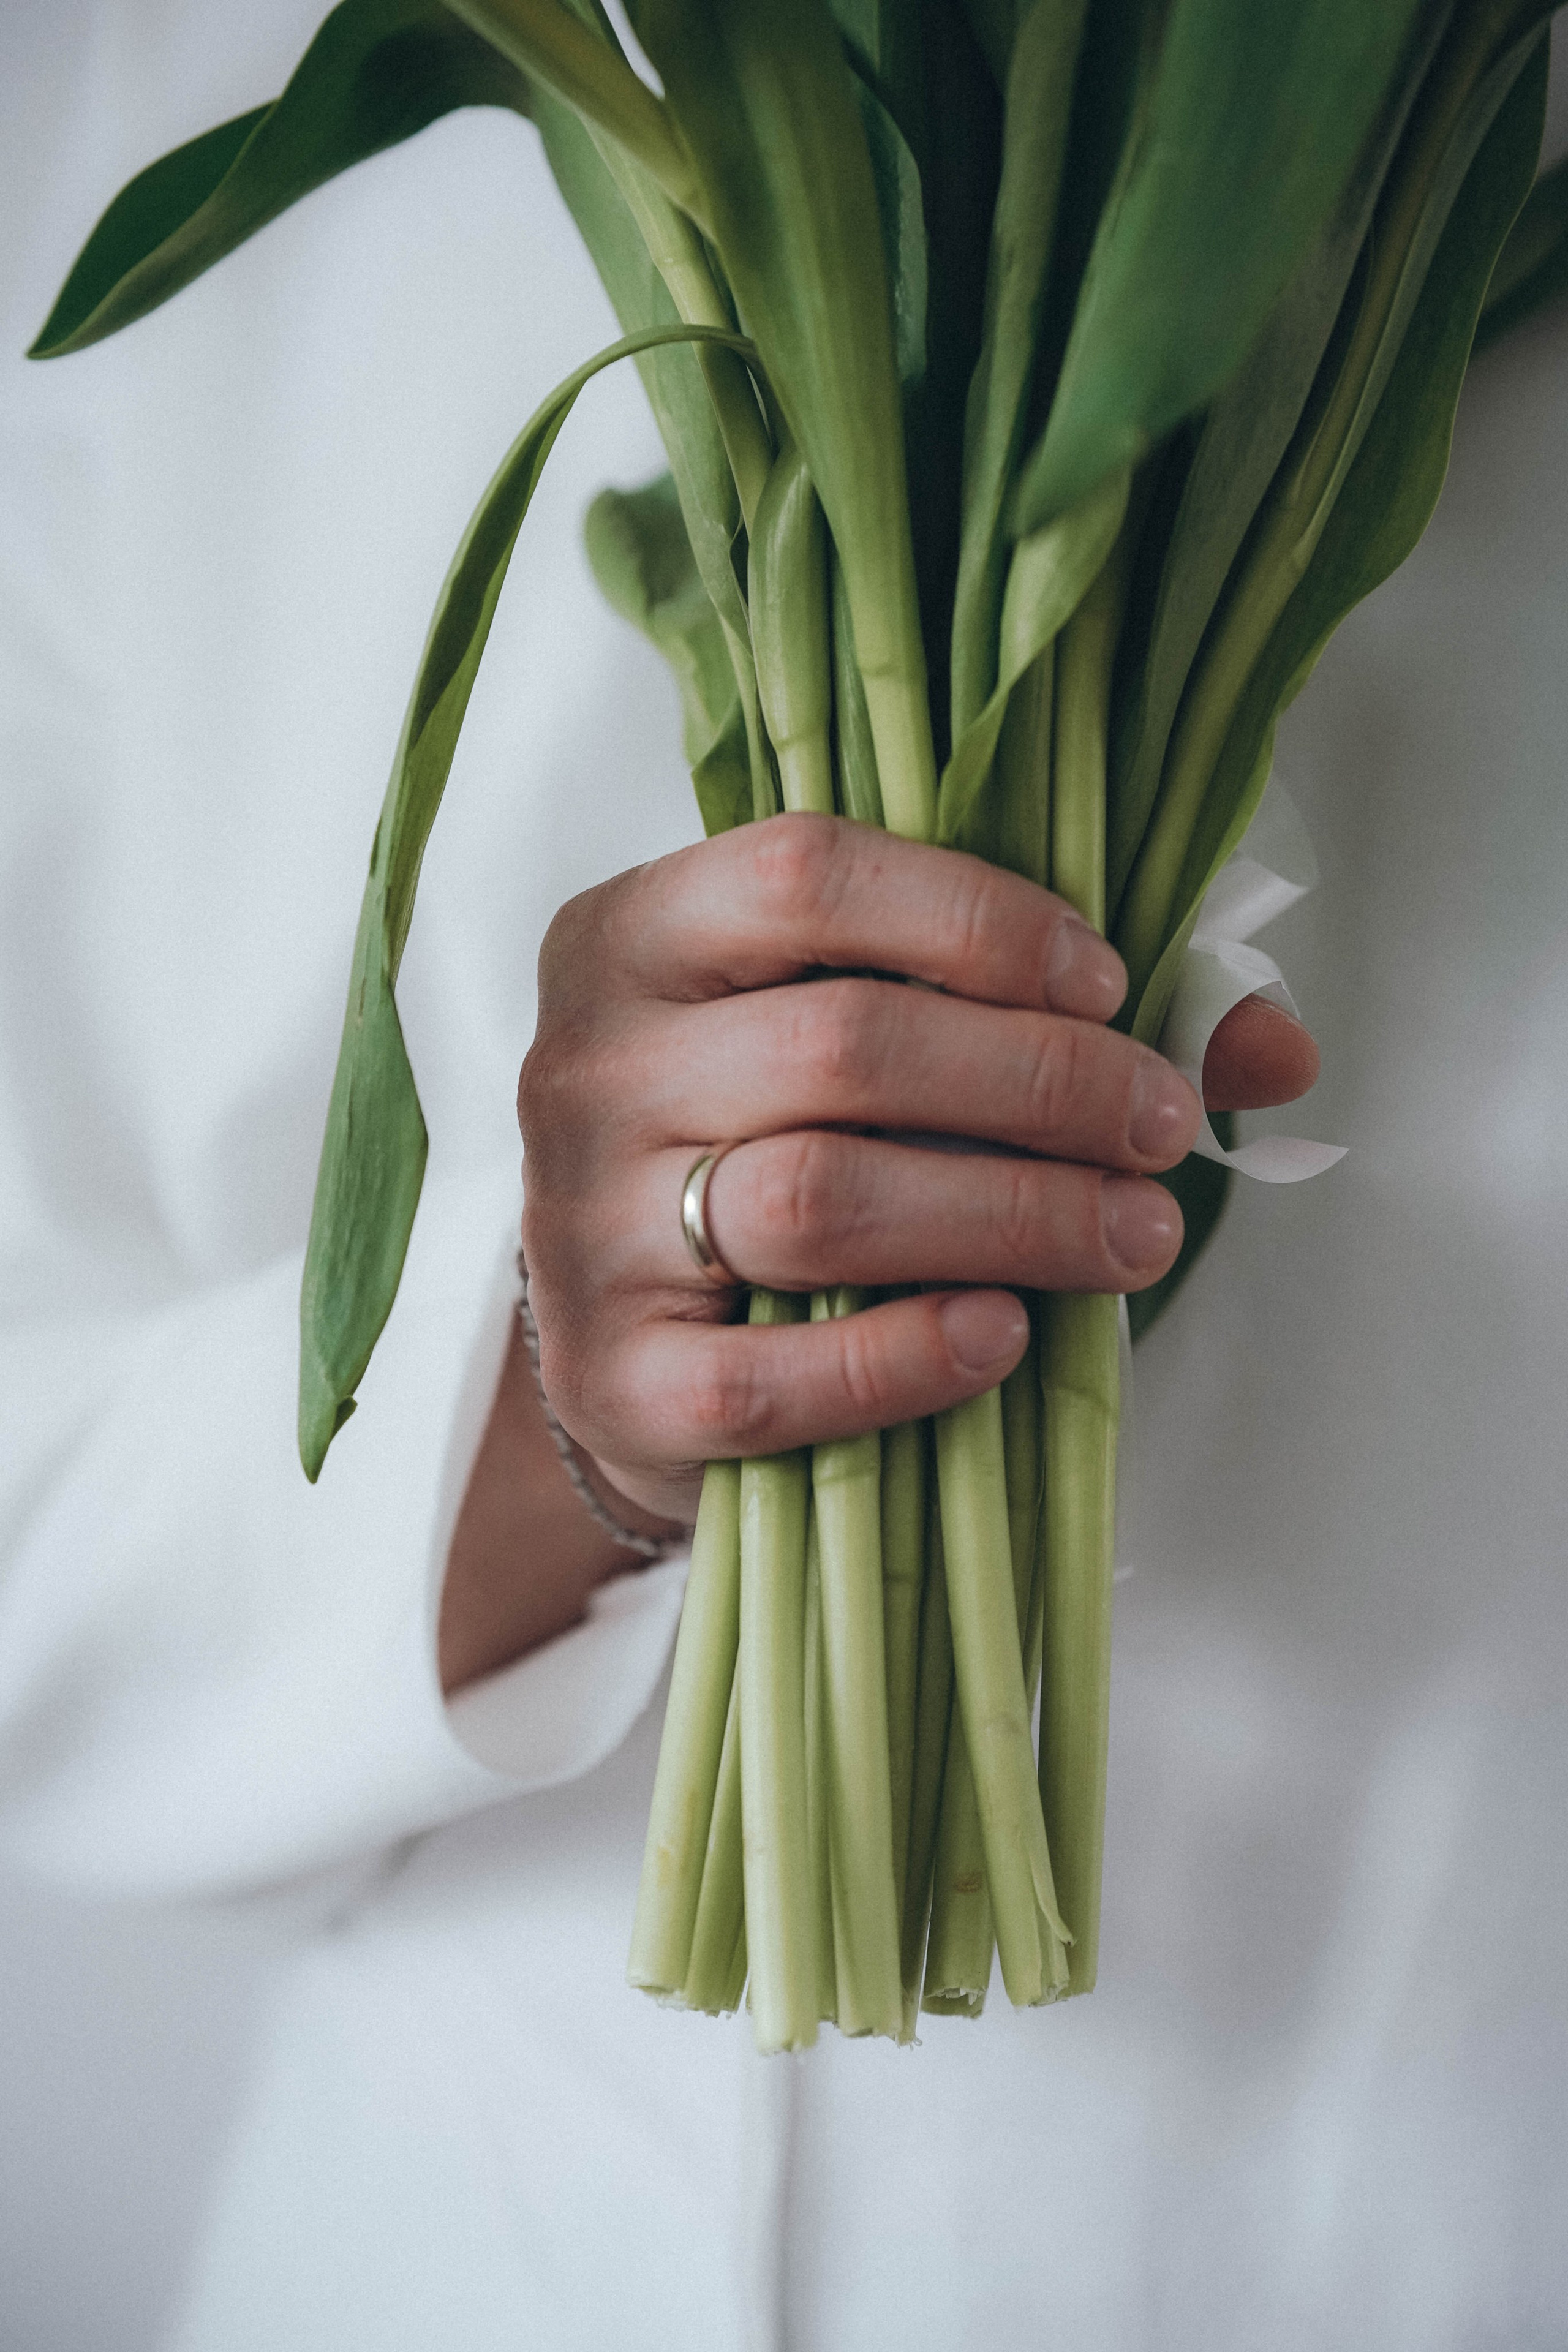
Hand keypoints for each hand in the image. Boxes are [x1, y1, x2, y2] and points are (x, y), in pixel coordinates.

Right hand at [516, 815, 1315, 1528]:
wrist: (629, 1337)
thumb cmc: (770, 1146)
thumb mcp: (866, 1039)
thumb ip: (1047, 1012)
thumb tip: (1273, 1047)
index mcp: (638, 936)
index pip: (804, 873)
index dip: (980, 921)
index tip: (1108, 984)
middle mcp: (588, 1067)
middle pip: (842, 1044)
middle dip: (1044, 1083)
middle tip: (1162, 1132)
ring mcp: (583, 1226)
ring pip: (817, 1199)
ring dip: (1014, 1216)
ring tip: (1135, 1236)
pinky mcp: (614, 1379)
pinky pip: (772, 1377)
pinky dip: (910, 1357)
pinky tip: (1006, 1336)